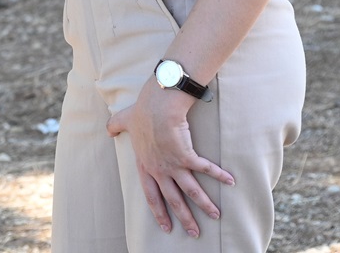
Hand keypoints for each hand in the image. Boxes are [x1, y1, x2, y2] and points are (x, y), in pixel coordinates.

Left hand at [106, 80, 234, 237]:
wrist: (157, 106)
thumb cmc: (141, 112)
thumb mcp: (123, 121)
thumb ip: (115, 127)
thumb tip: (108, 130)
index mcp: (145, 166)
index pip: (152, 195)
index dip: (159, 212)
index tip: (166, 226)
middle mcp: (159, 170)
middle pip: (173, 200)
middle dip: (185, 218)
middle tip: (194, 233)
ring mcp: (173, 165)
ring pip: (191, 191)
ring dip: (205, 205)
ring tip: (216, 216)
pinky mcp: (187, 156)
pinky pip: (206, 169)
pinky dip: (220, 175)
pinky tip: (230, 182)